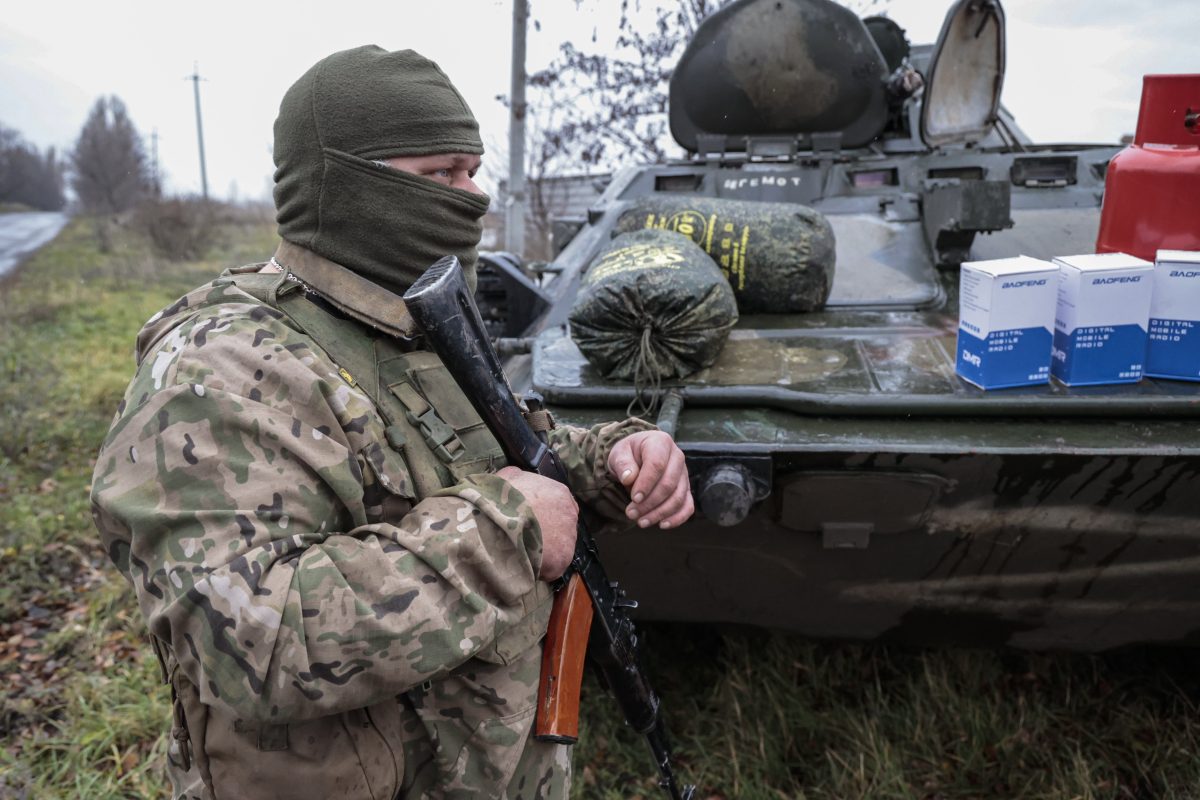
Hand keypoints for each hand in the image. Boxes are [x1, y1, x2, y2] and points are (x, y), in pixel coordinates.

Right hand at [496, 466, 578, 580]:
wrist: (498, 521)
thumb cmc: (501, 497)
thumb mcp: (507, 477)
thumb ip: (518, 478)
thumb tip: (517, 479)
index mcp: (559, 493)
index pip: (559, 505)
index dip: (545, 514)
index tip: (531, 521)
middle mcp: (570, 515)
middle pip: (561, 527)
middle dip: (545, 533)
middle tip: (525, 538)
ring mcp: (568, 538)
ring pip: (557, 548)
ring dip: (542, 552)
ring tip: (521, 553)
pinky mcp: (561, 560)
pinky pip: (551, 567)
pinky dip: (538, 569)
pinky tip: (522, 565)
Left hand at [607, 430, 693, 529]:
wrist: (638, 456)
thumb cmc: (629, 454)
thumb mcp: (619, 453)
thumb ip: (622, 463)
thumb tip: (629, 478)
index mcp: (661, 442)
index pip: (657, 465)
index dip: (646, 484)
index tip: (634, 498)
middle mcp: (677, 457)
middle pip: (668, 484)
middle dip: (650, 503)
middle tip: (631, 514)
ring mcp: (684, 474)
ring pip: (678, 497)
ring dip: (660, 513)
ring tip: (641, 522)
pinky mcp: (686, 489)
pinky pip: (688, 505)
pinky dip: (677, 518)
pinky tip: (662, 524)